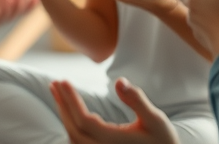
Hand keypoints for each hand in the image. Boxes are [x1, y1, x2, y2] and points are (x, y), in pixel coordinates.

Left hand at [0, 0, 38, 27]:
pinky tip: (8, 1)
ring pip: (12, 14)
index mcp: (12, 12)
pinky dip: (5, 9)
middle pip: (21, 12)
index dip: (33, 4)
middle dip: (28, 5)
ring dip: (18, 6)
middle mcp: (8, 17)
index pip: (25, 8)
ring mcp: (0, 20)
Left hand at [50, 78, 178, 143]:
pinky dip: (71, 125)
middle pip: (73, 129)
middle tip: (54, 84)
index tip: (63, 81)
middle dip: (62, 105)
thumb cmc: (163, 141)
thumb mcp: (156, 119)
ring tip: (58, 94)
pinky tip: (70, 111)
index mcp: (113, 141)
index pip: (83, 120)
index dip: (71, 100)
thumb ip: (137, 100)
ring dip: (64, 115)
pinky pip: (78, 142)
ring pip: (73, 138)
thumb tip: (119, 80)